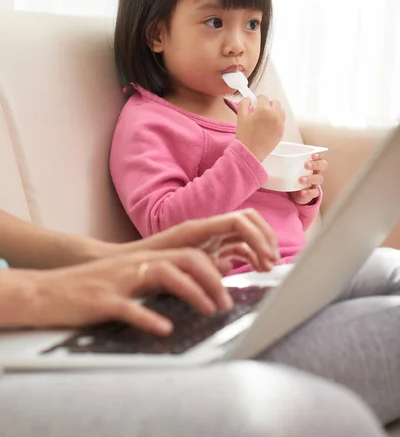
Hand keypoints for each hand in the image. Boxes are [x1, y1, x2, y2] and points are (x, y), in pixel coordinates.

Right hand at [15, 249, 234, 333]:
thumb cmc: (92, 287)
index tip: (227, 292)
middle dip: (210, 280)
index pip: (188, 255)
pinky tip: (165, 329)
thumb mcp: (128, 278)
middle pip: (184, 259)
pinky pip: (129, 307)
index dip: (212, 271)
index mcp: (143, 259)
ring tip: (208, 310)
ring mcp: (119, 280)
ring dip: (191, 291)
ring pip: (164, 274)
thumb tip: (188, 287)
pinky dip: (149, 318)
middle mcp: (135, 264)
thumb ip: (157, 279)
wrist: (47, 290)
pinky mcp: (102, 300)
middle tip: (225, 304)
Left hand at [116, 210, 279, 271]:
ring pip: (246, 234)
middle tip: (273, 259)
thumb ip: (202, 264)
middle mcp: (210, 228)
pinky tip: (256, 268)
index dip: (258, 236)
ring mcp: (212, 237)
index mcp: (203, 226)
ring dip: (261, 247)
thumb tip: (226, 267)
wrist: (135, 265)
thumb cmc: (152, 262)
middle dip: (266, 237)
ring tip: (268, 266)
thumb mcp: (178, 263)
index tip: (267, 257)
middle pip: (249, 221)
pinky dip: (251, 255)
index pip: (240, 220)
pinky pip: (238, 247)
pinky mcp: (212, 249)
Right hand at [236, 96, 284, 161]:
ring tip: (265, 118)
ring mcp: (280, 123)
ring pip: (280, 110)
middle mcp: (275, 115)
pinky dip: (277, 120)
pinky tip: (269, 125)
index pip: (263, 97)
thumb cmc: (245, 135)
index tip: (254, 104)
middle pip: (274, 102)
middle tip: (260, 111)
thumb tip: (248, 99)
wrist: (250, 152)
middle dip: (267, 104)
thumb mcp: (240, 117)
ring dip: (274, 111)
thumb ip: (244, 103)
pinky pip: (282, 120)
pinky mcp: (282, 131)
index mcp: (264, 109)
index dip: (257, 100)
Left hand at [290, 153, 326, 204]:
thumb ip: (287, 159)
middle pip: (322, 165)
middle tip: (306, 165)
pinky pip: (314, 192)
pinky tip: (302, 191)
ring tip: (300, 179)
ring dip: (310, 178)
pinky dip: (309, 192)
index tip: (312, 155)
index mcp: (313, 164)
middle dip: (315, 164)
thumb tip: (274, 150)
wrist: (294, 193)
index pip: (320, 157)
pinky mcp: (312, 192)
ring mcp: (315, 182)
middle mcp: (316, 172)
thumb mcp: (291, 167)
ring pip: (319, 179)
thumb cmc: (293, 175)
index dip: (318, 155)